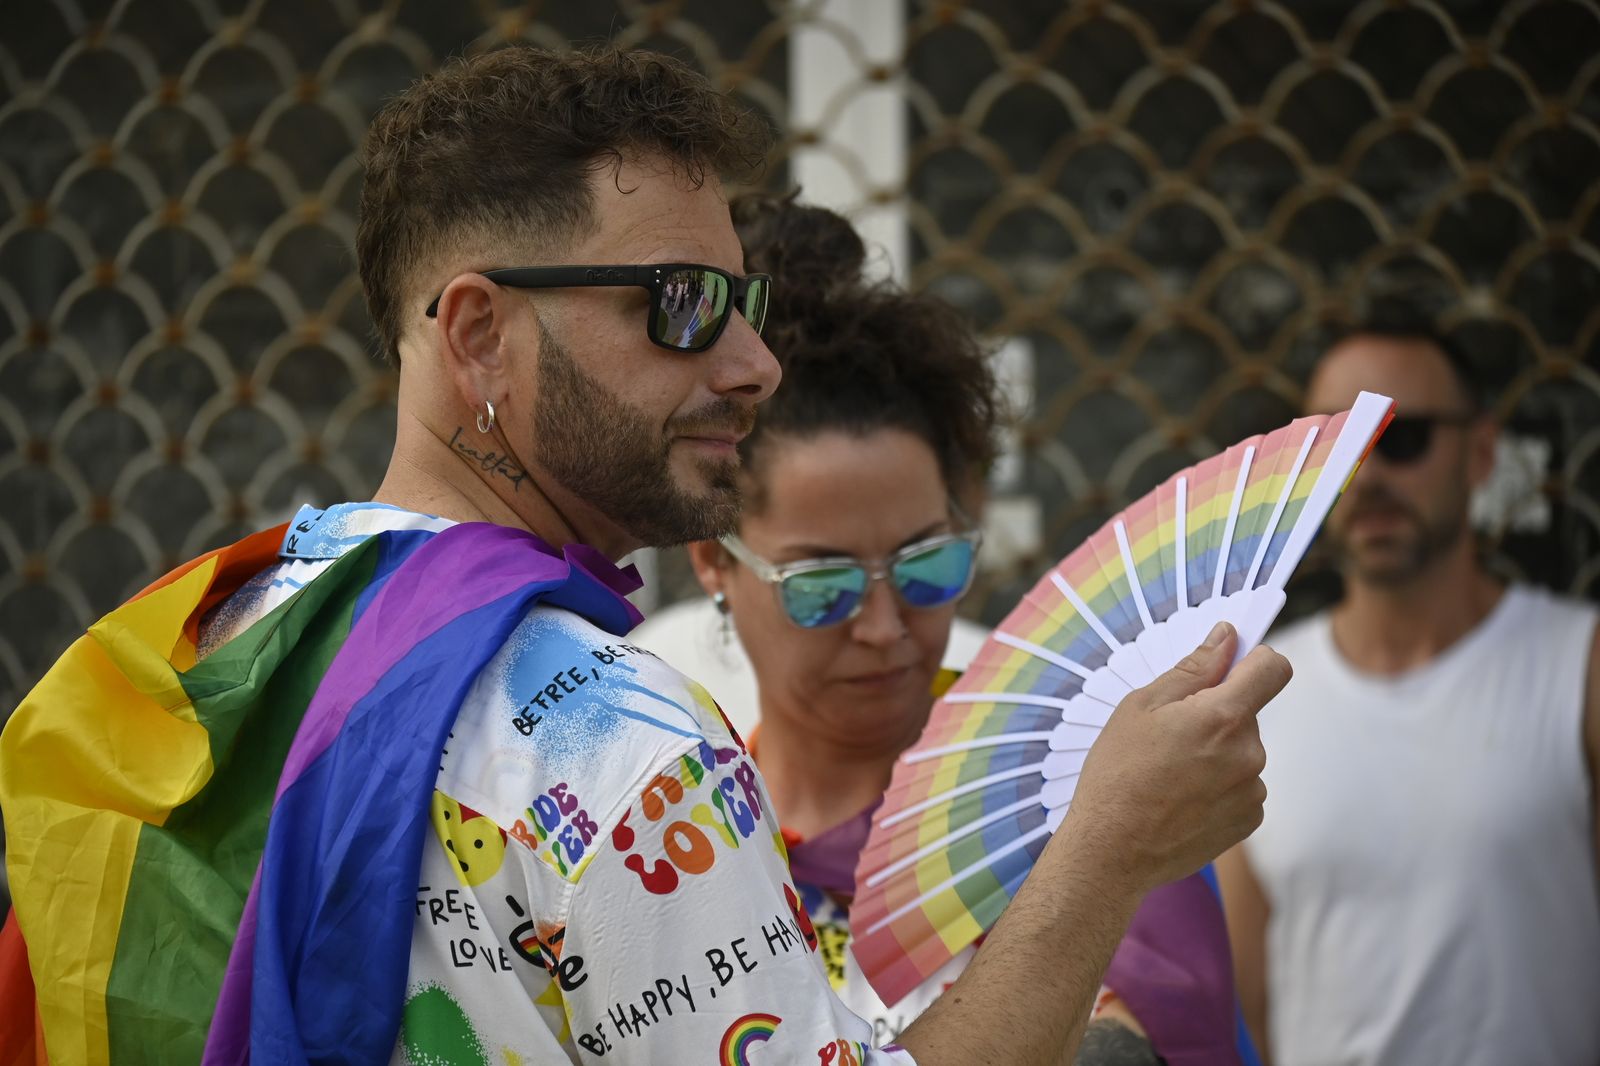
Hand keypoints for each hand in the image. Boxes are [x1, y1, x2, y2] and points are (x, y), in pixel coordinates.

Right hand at [1055, 622, 1289, 894]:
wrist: (1112, 850)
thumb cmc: (1117, 773)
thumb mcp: (1141, 707)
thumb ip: (1193, 669)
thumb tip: (1226, 637)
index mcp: (1223, 716)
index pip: (1273, 669)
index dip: (1255, 660)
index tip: (1230, 668)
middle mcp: (1249, 753)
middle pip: (1247, 714)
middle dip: (1217, 715)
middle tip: (1170, 737)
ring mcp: (1252, 790)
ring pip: (1242, 751)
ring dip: (1218, 753)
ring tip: (1171, 774)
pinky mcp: (1248, 820)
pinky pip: (1242, 786)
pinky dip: (1220, 786)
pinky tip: (1183, 798)